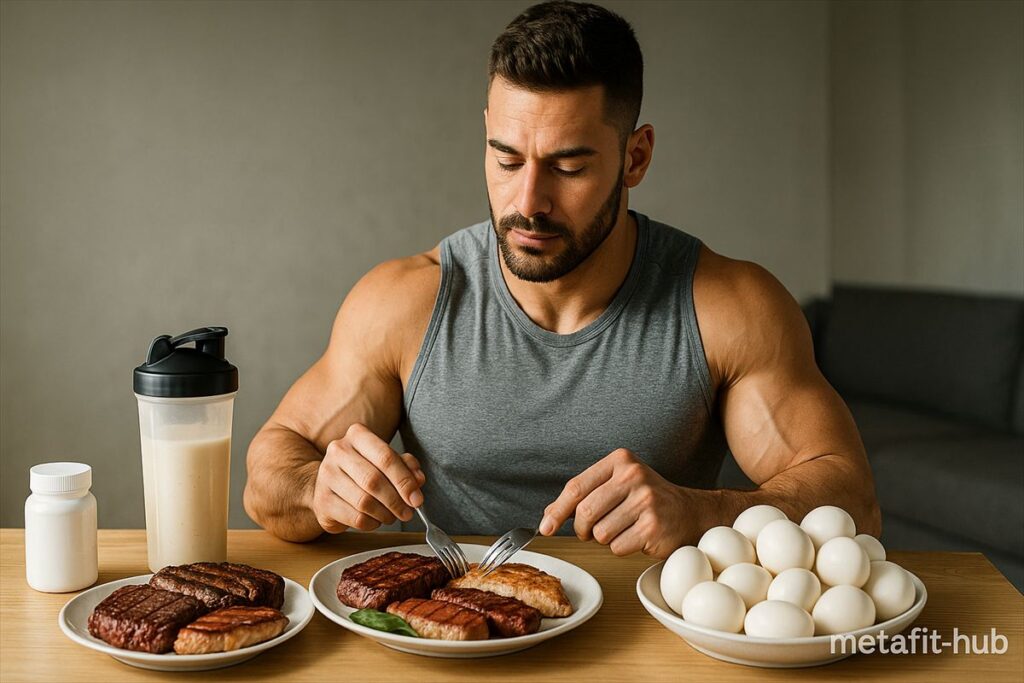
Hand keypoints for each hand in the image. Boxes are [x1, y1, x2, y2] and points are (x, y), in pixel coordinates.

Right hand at [312, 422, 425, 532]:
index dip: (405, 481)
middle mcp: (338, 451)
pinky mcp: (322, 500)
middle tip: (408, 512)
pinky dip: (371, 523)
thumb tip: (418, 480)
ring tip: (392, 516)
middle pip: (374, 481)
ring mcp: (327, 475)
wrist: (329, 485)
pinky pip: (355, 517)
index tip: (417, 499)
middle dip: (396, 501)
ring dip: (385, 514)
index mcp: (358, 435)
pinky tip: (375, 520)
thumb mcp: (387, 462)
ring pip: (364, 502)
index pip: (386, 457)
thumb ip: (406, 466)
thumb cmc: (364, 471)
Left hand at [539, 448, 698, 557]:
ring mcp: (645, 501)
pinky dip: (622, 548)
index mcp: (620, 461)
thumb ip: (585, 495)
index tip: (546, 527)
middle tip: (591, 531)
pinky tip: (637, 537)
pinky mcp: (653, 526)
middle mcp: (633, 476)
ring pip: (600, 533)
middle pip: (585, 512)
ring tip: (624, 528)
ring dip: (605, 539)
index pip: (576, 487)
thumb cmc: (649, 499)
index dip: (557, 511)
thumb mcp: (617, 485)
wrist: (691, 513)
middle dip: (582, 529)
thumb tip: (548, 515)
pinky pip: (617, 547)